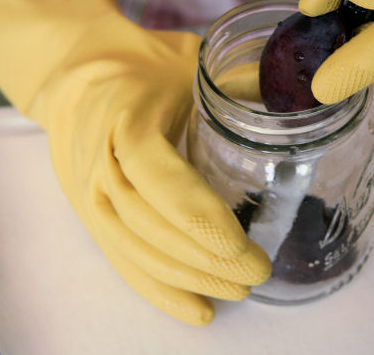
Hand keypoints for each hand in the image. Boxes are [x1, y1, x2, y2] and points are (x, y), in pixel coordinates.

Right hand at [0, 0, 270, 325]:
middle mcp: (103, 167)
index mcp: (126, 123)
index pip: (159, 180)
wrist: (75, 79)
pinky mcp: (93, 216)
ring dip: (191, 279)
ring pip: (138, 251)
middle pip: (152, 226)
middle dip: (206, 259)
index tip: (238, 246)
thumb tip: (298, 96)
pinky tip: (198, 310)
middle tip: (257, 272)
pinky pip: (123, 261)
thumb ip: (237, 80)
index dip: (197, 218)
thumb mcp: (185, 61)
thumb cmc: (139, 68)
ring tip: (238, 292)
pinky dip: (160, 290)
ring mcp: (92, 197)